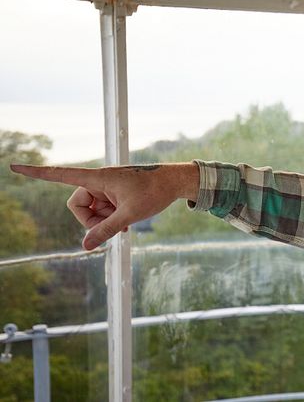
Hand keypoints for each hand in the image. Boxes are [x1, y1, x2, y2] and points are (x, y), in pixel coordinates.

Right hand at [9, 163, 198, 249]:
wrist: (176, 182)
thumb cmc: (155, 192)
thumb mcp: (130, 215)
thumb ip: (106, 230)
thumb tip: (86, 246)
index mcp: (98, 178)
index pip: (60, 175)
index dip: (36, 173)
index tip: (14, 167)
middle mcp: (98, 181)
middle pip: (78, 206)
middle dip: (91, 221)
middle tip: (114, 227)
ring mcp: (106, 188)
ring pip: (91, 211)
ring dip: (105, 221)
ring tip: (126, 221)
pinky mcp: (114, 193)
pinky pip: (103, 210)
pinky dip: (111, 218)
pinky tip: (127, 222)